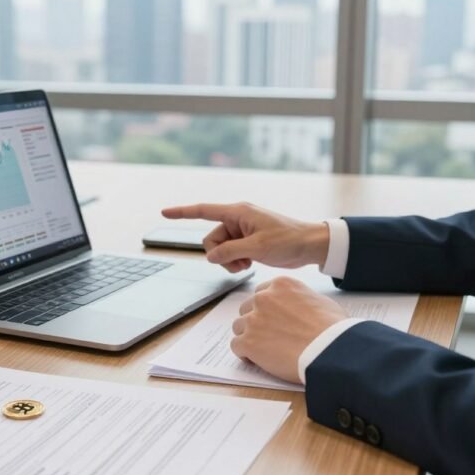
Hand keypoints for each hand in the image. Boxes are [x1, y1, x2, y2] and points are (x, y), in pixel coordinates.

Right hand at [161, 202, 329, 272]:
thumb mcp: (258, 247)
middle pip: (211, 239)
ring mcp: (242, 231)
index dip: (182, 212)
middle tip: (240, 262)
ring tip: (248, 263)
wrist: (310, 245)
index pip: (204, 210)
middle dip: (220, 255)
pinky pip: (230, 253)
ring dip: (229, 260)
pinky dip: (236, 261)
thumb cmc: (289, 240)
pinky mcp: (248, 241)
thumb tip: (211, 256)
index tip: (164, 212)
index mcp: (238, 212)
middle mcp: (237, 219)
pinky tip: (251, 263)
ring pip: (220, 249)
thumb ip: (231, 252)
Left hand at [231, 276, 347, 383]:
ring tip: (263, 349)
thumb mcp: (320, 301)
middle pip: (247, 308)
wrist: (329, 350)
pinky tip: (256, 359)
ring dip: (248, 336)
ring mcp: (254, 320)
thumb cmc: (332, 328)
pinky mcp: (248, 342)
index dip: (266, 308)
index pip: (262, 293)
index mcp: (280, 285)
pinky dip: (244, 353)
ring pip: (239, 327)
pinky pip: (236, 346)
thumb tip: (299, 307)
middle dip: (255, 321)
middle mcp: (263, 298)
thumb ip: (300, 299)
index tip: (272, 319)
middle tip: (268, 335)